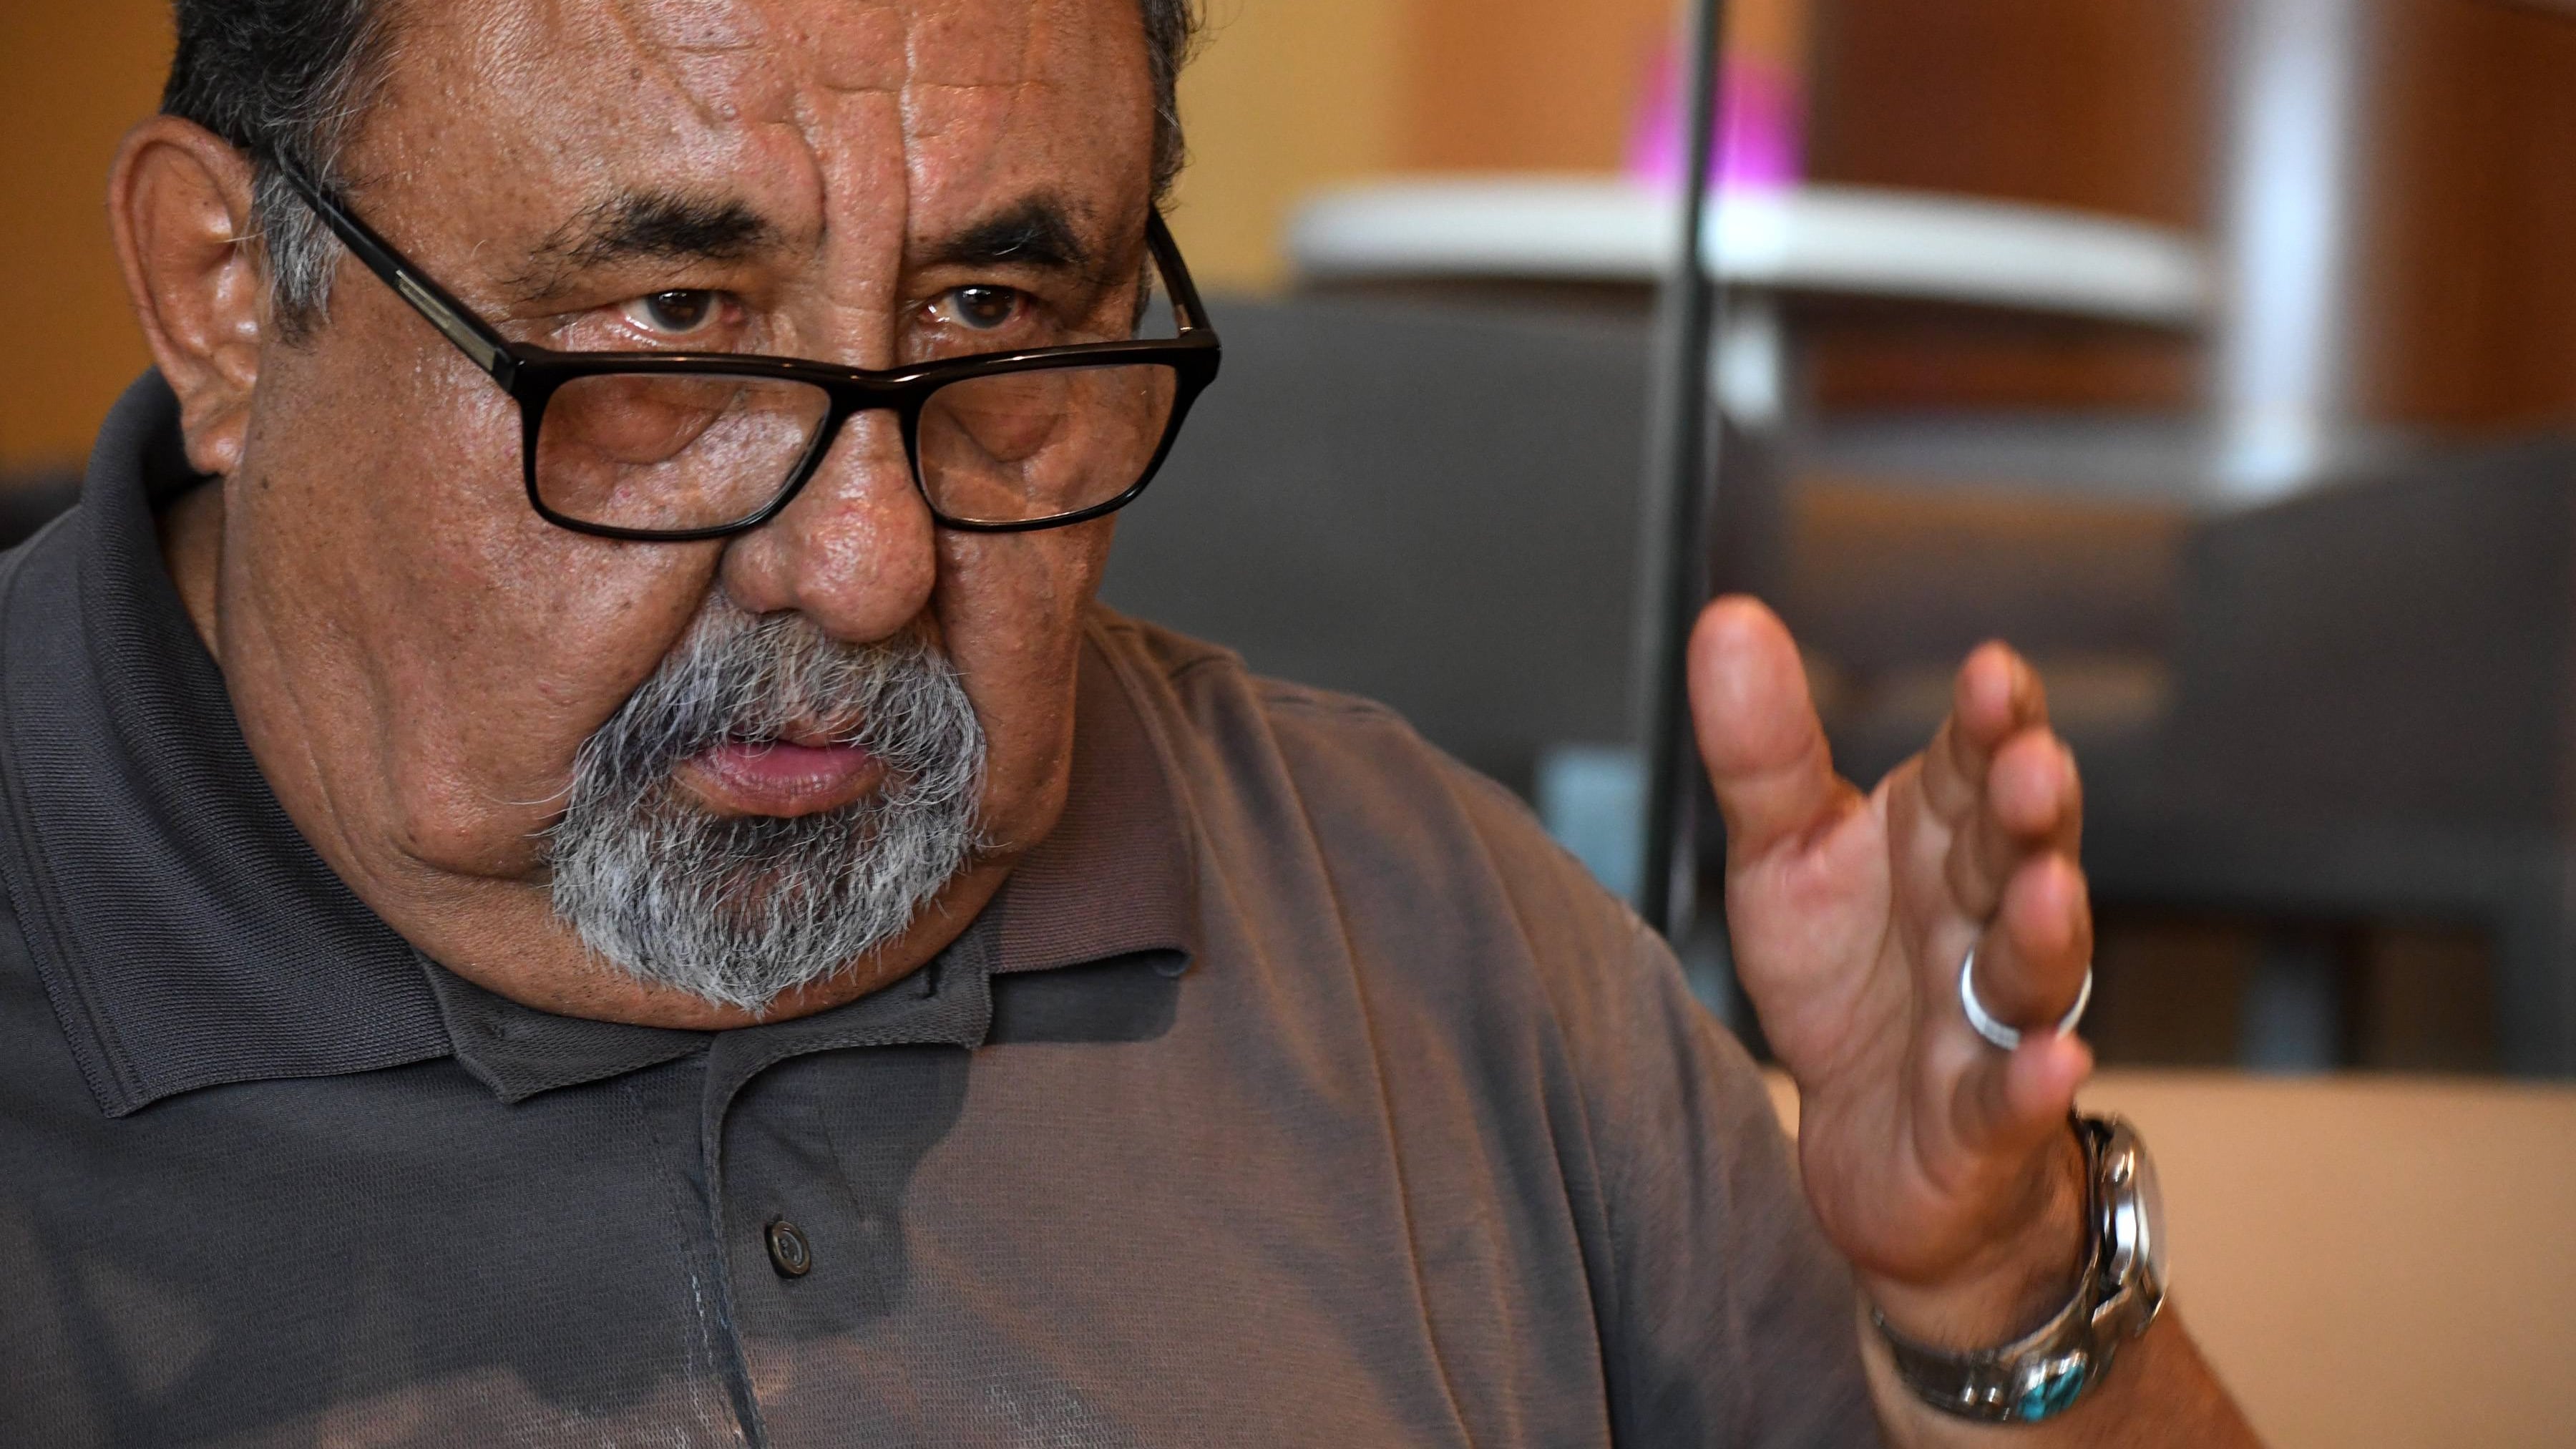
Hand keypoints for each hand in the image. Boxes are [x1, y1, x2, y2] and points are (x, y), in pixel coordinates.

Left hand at [1689, 597, 2094, 1345]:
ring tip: (2048, 890)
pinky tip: (2056, 1060)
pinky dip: (2033, 1083)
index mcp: (1942, 838)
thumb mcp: (1784, 857)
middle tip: (2031, 763)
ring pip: (2031, 971)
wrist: (1864, 1138)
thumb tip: (1726, 620)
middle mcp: (1985, 918)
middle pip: (2017, 855)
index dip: (1992, 722)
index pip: (1977, 764)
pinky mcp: (1984, 1122)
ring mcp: (1995, 1022)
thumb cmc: (1845, 977)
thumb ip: (1764, 751)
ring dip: (2046, 930)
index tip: (1993, 673)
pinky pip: (2012, 1099)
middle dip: (2029, 810)